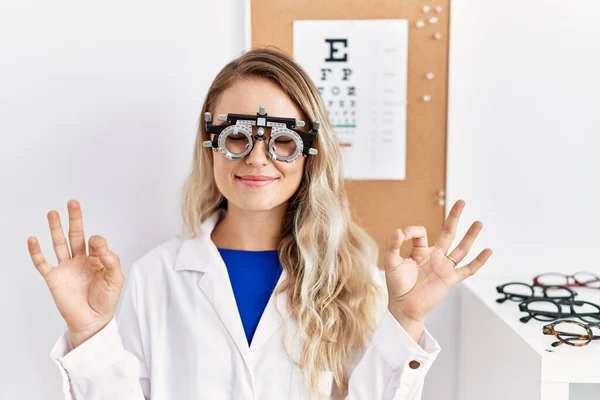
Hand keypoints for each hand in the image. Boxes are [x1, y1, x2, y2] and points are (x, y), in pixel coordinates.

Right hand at [27, 200, 123, 347]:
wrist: (92, 320)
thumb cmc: (106, 300)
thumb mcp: (116, 280)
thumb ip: (112, 262)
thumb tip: (102, 248)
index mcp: (97, 259)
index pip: (95, 241)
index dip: (98, 243)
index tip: (100, 251)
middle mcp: (80, 260)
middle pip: (76, 235)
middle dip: (74, 219)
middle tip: (73, 203)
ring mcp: (66, 268)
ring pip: (59, 243)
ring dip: (55, 228)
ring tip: (52, 213)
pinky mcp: (54, 278)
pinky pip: (43, 263)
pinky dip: (36, 252)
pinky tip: (33, 239)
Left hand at [383, 200, 492, 330]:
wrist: (404, 307)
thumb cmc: (397, 286)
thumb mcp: (391, 262)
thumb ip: (393, 245)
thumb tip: (399, 231)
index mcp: (420, 252)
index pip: (421, 233)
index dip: (412, 231)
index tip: (402, 235)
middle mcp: (435, 257)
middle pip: (448, 233)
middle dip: (454, 217)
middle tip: (462, 202)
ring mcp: (444, 267)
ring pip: (461, 248)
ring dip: (470, 235)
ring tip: (479, 222)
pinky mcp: (450, 279)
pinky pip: (468, 269)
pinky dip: (479, 261)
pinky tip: (488, 251)